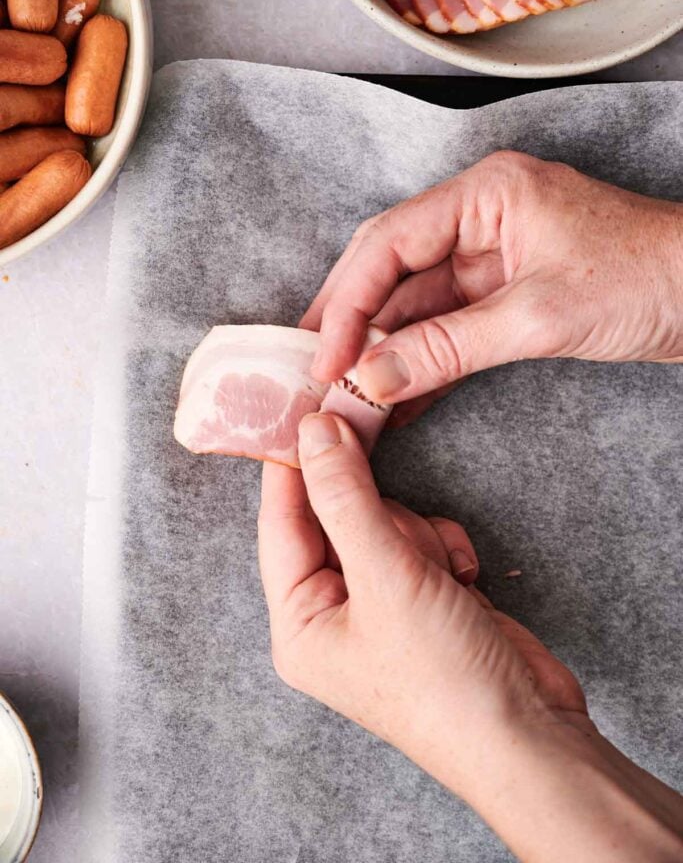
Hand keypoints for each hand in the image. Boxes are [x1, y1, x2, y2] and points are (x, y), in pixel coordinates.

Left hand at [258, 413, 682, 861]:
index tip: (309, 408)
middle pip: (338, 518)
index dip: (295, 465)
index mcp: (298, 622)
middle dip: (381, 516)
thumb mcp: (386, 576)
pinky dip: (446, 549)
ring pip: (387, 523)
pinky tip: (465, 580)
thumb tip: (314, 430)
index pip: (281, 522)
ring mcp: (380, 606)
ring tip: (442, 574)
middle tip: (401, 520)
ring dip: (421, 536)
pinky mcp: (423, 599)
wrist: (529, 734)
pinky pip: (421, 542)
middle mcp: (331, 614)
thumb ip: (345, 496)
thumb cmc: (443, 678)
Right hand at [302, 152, 682, 413]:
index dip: (346, 303)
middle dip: (352, 324)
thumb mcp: (539, 317)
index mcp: (484, 194)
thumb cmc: (649, 279)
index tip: (323, 358)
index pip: (388, 243)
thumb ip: (449, 348)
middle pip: (392, 271)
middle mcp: (479, 218)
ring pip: (417, 304)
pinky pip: (450, 327)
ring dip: (384, 351)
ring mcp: (493, 257)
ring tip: (345, 397)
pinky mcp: (508, 294)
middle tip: (314, 375)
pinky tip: (396, 398)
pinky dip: (424, 362)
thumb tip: (372, 378)